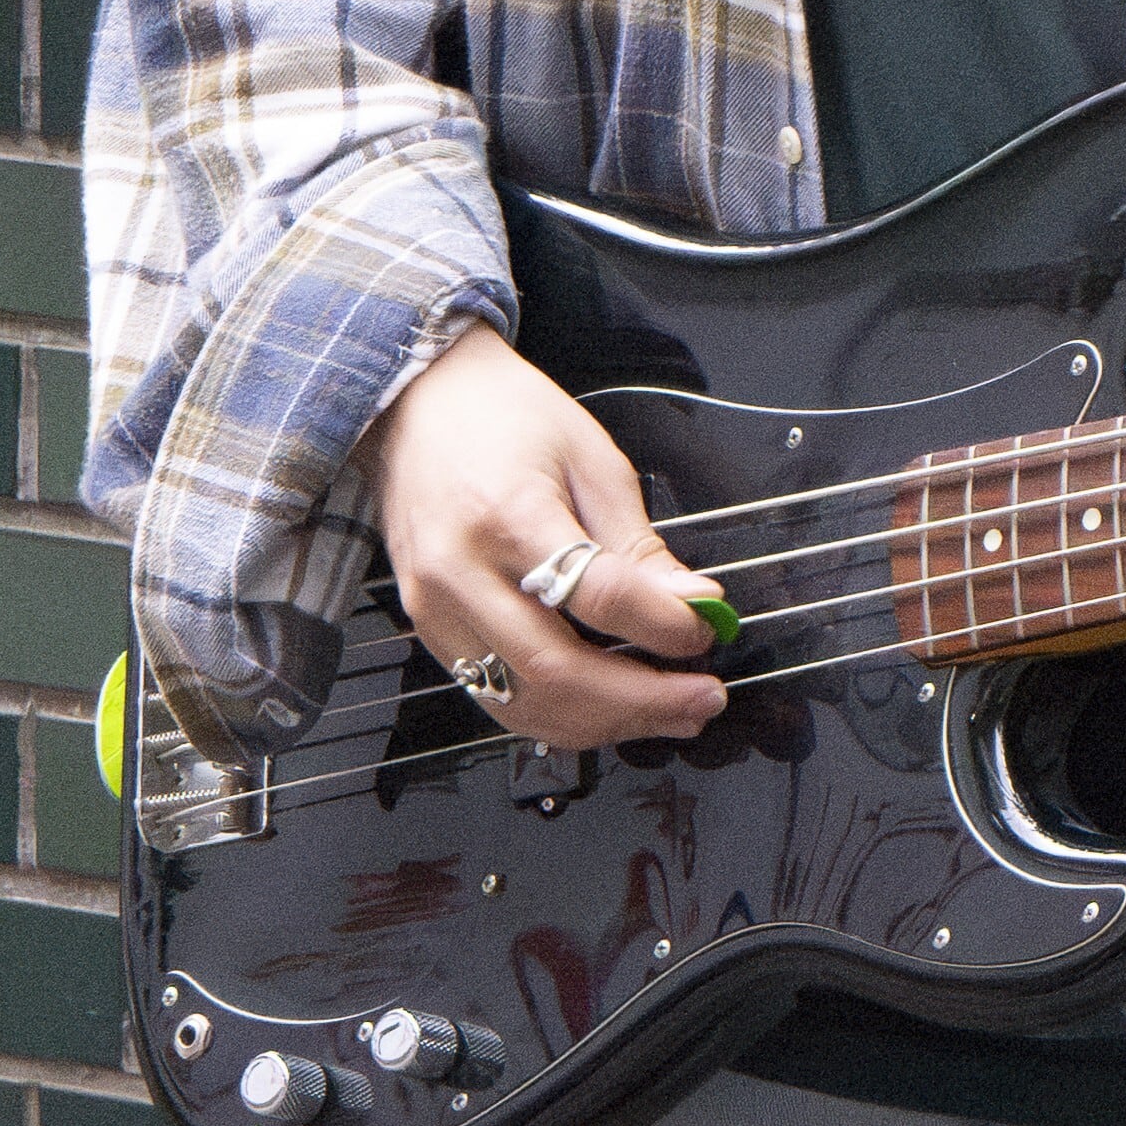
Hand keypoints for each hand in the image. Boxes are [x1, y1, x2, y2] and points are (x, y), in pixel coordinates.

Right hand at [367, 325, 730, 749]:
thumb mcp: (592, 458)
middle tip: (702, 696)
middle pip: (557, 668)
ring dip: (607, 722)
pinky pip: (497, 697)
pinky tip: (609, 708)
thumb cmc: (503, 415)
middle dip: (643, 698)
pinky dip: (559, 717)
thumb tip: (692, 602)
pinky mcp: (427, 631)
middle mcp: (460, 572)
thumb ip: (638, 542)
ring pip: (525, 702)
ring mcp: (435, 610)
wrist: (419, 403)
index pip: (597, 595)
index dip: (664, 624)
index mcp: (507, 513)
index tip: (706, 628)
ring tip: (669, 711)